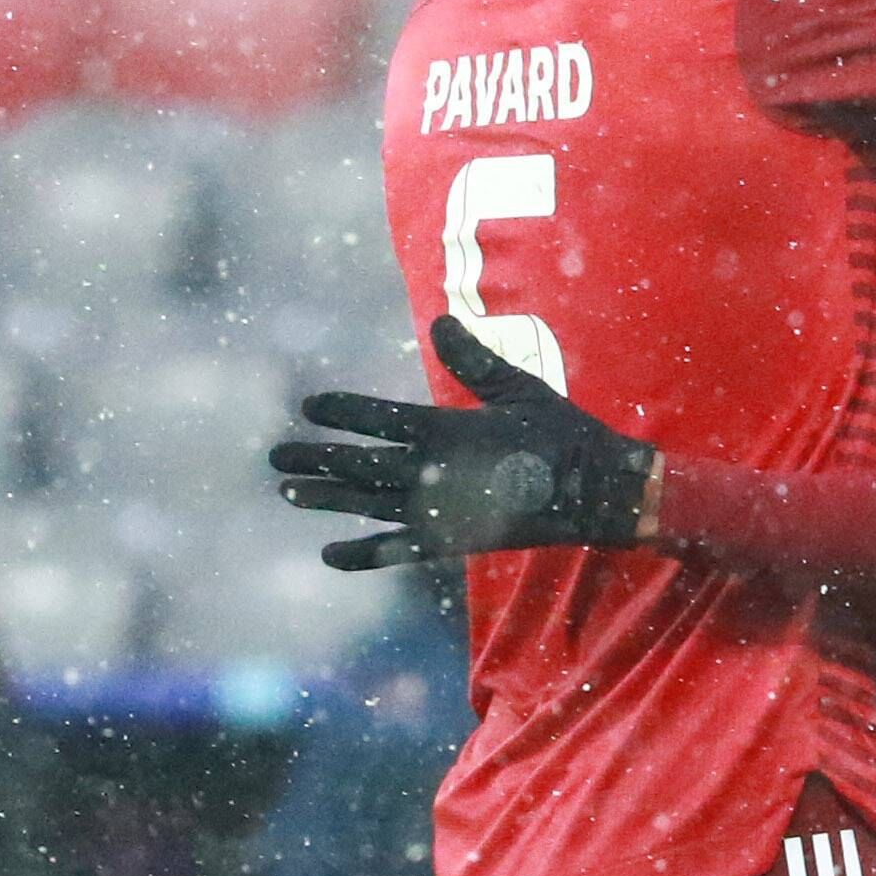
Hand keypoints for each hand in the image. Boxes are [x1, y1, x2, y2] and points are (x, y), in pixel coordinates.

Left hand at [270, 316, 657, 569]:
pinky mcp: (450, 541)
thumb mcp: (518, 390)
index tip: (308, 406)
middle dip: (312, 456)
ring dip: (323, 497)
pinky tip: (328, 554)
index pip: (373, 416)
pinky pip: (394, 550)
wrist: (599, 492)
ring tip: (288, 492)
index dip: (337, 410)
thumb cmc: (562, 435)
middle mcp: (427, 470)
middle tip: (276, 454)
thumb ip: (473, 360)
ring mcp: (435, 510)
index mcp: (443, 429)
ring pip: (363, 503)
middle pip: (354, 462)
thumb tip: (439, 320)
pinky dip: (360, 555)